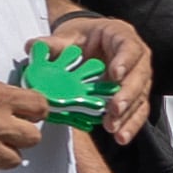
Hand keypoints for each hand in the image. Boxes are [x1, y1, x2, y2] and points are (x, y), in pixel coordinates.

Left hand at [49, 12, 153, 141]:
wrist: (89, 42)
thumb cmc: (82, 37)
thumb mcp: (68, 35)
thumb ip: (54, 43)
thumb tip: (32, 46)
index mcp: (121, 36)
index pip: (129, 47)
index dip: (124, 61)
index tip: (115, 74)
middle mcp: (136, 57)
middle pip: (139, 76)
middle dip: (127, 94)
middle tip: (114, 109)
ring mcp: (137, 77)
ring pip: (140, 97)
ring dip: (128, 115)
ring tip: (114, 129)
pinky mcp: (134, 95)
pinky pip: (137, 110)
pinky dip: (129, 124)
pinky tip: (120, 136)